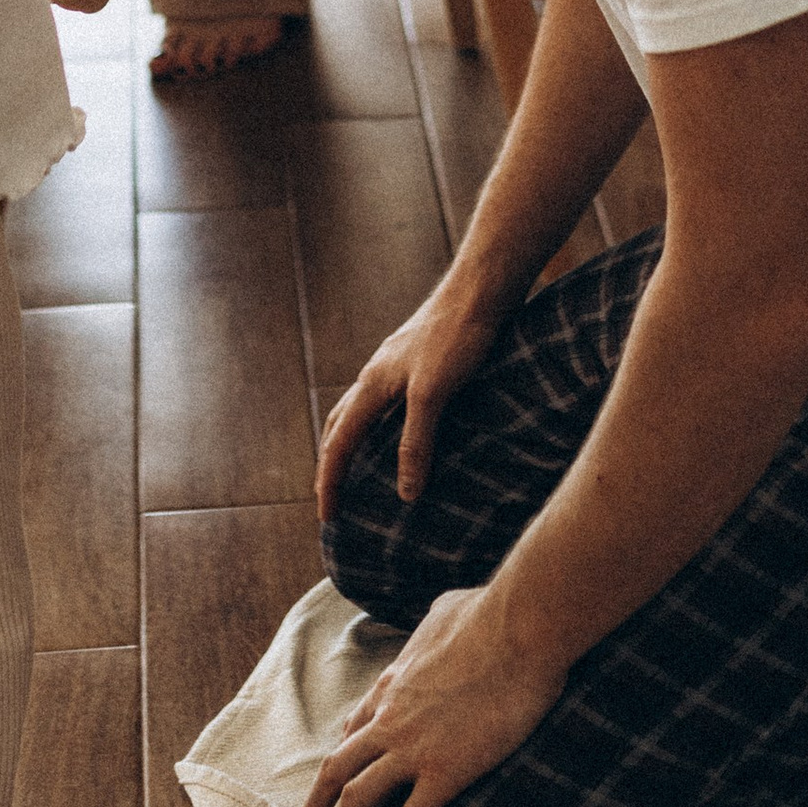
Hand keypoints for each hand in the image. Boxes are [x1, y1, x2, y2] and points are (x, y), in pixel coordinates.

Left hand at [292, 586, 563, 806]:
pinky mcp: (443, 772)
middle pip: (339, 768)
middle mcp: (391, 717)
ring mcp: (412, 747)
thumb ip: (435, 620)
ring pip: (355, 801)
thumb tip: (446, 614)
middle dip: (316, 804)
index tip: (335, 778)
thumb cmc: (492, 610)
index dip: (343, 756)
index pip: (357, 726)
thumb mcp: (448, 608)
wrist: (519, 626)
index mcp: (394, 681)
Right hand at [315, 276, 503, 520]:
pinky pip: (385, 401)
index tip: (326, 517)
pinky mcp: (417, 360)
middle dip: (331, 463)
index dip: (330, 482)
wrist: (480, 289)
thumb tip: (405, 493)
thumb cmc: (455, 336)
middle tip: (330, 497)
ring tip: (356, 469)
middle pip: (339, 425)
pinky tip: (400, 430)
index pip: (338, 443)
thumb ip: (416, 441)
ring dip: (351, 441)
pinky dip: (379, 425)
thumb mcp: (433, 393)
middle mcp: (376, 374)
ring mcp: (395, 365)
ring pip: (360, 410)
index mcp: (371, 385)